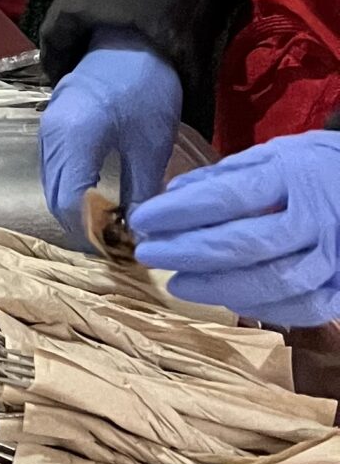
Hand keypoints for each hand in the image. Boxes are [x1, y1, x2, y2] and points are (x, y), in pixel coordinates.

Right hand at [40, 33, 183, 238]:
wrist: (129, 42)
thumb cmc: (145, 88)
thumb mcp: (152, 143)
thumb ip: (143, 192)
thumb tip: (143, 238)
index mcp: (74, 138)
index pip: (70, 204)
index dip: (94, 234)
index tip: (124, 251)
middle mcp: (50, 137)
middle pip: (54, 200)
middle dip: (84, 228)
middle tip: (119, 246)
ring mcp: (45, 133)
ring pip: (51, 188)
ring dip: (75, 213)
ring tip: (111, 228)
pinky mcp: (50, 131)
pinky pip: (53, 173)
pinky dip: (70, 194)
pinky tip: (98, 203)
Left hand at [132, 134, 339, 326]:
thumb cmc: (312, 168)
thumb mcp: (272, 155)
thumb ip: (224, 176)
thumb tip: (172, 195)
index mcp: (290, 175)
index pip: (226, 197)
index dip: (180, 212)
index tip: (143, 220)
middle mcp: (313, 218)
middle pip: (244, 244)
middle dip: (188, 253)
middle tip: (149, 255)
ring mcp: (333, 255)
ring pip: (273, 282)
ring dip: (218, 287)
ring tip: (178, 284)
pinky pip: (303, 307)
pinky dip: (262, 308)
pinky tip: (228, 301)